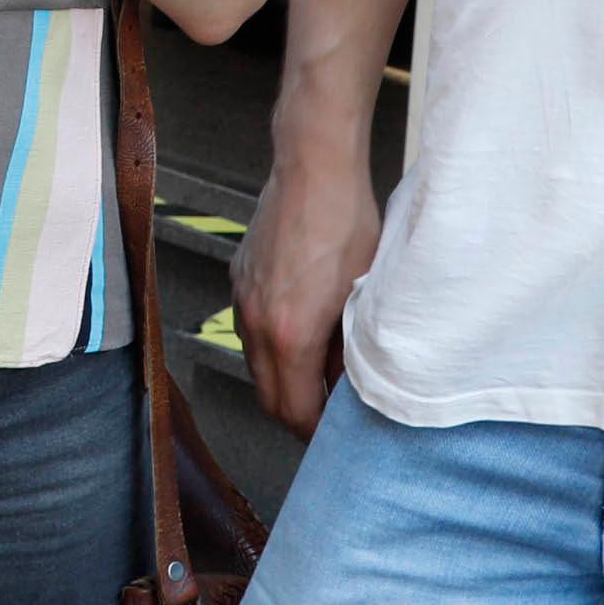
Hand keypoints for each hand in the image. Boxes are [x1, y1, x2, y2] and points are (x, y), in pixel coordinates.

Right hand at [231, 145, 378, 436]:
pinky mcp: (240, 277)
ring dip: (283, 380)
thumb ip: (351, 349)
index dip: (315, 433)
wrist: (313, 167)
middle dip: (296, 416)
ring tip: (318, 376)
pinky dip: (273, 346)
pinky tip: (302, 331)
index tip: (334, 438)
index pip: (293, 411)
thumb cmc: (347, 223)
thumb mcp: (363, 295)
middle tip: (326, 419)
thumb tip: (348, 384)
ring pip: (257, 364)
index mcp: (290, 335)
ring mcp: (243, 299)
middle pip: (268, 397)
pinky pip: (251, 329)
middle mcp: (257, 323)